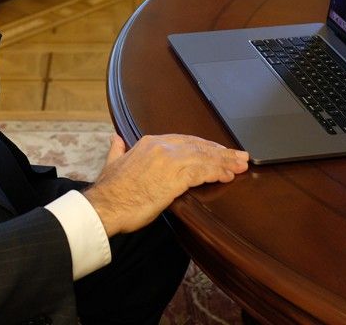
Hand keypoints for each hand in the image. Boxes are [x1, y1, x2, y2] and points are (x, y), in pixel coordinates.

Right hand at [83, 134, 248, 236]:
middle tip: (239, 157)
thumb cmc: (109, 192)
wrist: (105, 206)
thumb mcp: (111, 164)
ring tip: (240, 166)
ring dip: (225, 162)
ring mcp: (169, 160)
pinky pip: (202, 172)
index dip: (204, 147)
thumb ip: (118, 150)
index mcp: (149, 143)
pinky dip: (217, 172)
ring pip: (204, 158)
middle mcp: (161, 147)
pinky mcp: (175, 178)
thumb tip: (116, 139)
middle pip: (199, 146)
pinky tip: (227, 176)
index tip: (217, 152)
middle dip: (221, 152)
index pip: (185, 141)